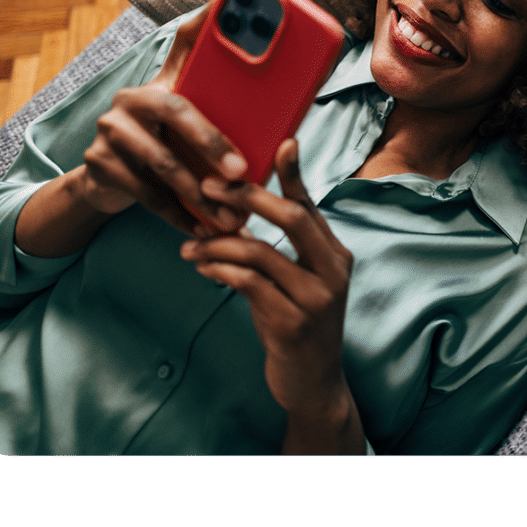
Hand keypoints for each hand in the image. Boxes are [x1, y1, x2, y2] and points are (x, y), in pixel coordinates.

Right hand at [78, 0, 249, 235]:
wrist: (112, 185)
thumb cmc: (174, 152)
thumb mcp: (199, 134)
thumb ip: (230, 123)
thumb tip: (288, 132)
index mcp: (166, 81)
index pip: (186, 42)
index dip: (207, 18)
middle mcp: (134, 96)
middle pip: (177, 110)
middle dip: (213, 143)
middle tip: (243, 173)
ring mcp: (110, 127)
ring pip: (163, 162)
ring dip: (201, 196)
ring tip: (233, 218)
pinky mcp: (98, 162)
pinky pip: (147, 193)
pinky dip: (180, 216)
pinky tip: (204, 231)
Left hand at [179, 139, 363, 453]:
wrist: (314, 384)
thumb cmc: (298, 326)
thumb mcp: (297, 284)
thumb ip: (281, 251)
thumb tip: (238, 215)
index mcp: (336, 255)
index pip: (312, 206)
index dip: (296, 173)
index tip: (283, 142)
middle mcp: (334, 271)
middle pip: (293, 217)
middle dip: (247, 198)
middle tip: (207, 189)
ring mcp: (317, 298)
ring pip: (260, 252)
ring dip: (217, 244)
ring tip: (190, 245)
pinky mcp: (293, 323)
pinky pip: (248, 283)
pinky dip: (219, 270)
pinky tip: (202, 267)